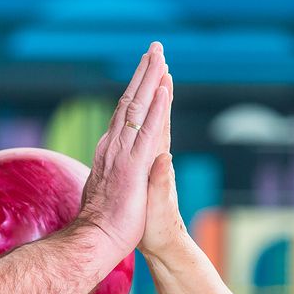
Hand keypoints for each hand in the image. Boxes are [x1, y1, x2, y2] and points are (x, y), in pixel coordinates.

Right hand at [139, 75, 188, 258]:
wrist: (128, 244)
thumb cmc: (144, 226)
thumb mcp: (152, 201)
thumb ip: (158, 180)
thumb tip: (164, 158)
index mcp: (140, 154)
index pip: (146, 114)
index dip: (150, 88)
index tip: (155, 65)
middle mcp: (138, 150)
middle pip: (145, 106)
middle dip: (150, 76)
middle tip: (155, 49)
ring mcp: (137, 156)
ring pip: (144, 112)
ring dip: (152, 85)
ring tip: (157, 60)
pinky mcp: (139, 167)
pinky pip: (148, 131)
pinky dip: (155, 110)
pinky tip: (160, 94)